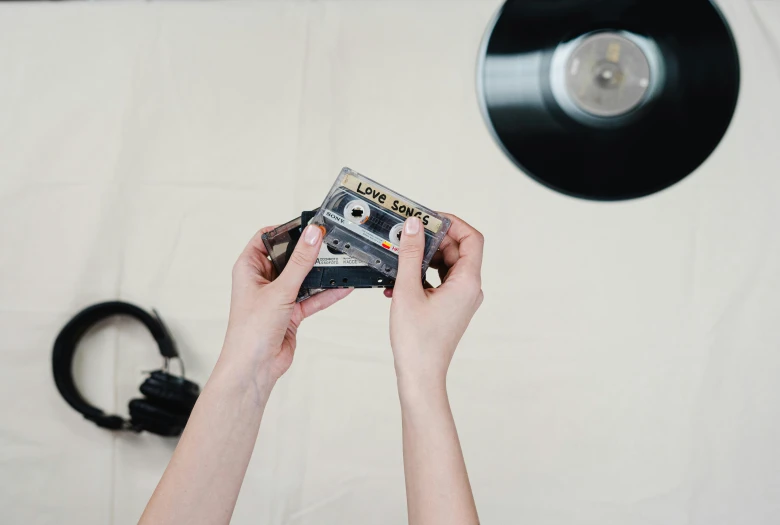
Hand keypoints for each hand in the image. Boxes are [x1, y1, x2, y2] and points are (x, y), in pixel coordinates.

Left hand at [222, 224, 350, 387]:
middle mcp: (262, 280)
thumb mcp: (279, 291)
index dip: (286, 229)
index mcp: (249, 268)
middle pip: (289, 257)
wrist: (254, 368)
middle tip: (330, 242)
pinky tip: (342, 286)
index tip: (309, 225)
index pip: (267, 238)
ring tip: (341, 263)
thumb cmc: (250, 332)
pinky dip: (326, 293)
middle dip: (309, 252)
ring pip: (303, 278)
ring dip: (320, 273)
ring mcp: (277, 296)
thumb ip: (300, 263)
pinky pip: (312, 297)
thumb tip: (312, 236)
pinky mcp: (290, 312)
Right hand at [386, 214, 483, 387]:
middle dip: (432, 240)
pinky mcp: (451, 307)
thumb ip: (411, 254)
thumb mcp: (408, 290)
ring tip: (400, 258)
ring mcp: (461, 299)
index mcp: (468, 282)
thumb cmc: (417, 341)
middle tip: (408, 235)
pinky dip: (422, 276)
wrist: (420, 375)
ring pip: (446, 266)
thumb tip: (414, 226)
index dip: (452, 223)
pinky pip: (440, 281)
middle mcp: (470, 289)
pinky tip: (397, 282)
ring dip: (424, 259)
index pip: (471, 238)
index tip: (429, 218)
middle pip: (457, 250)